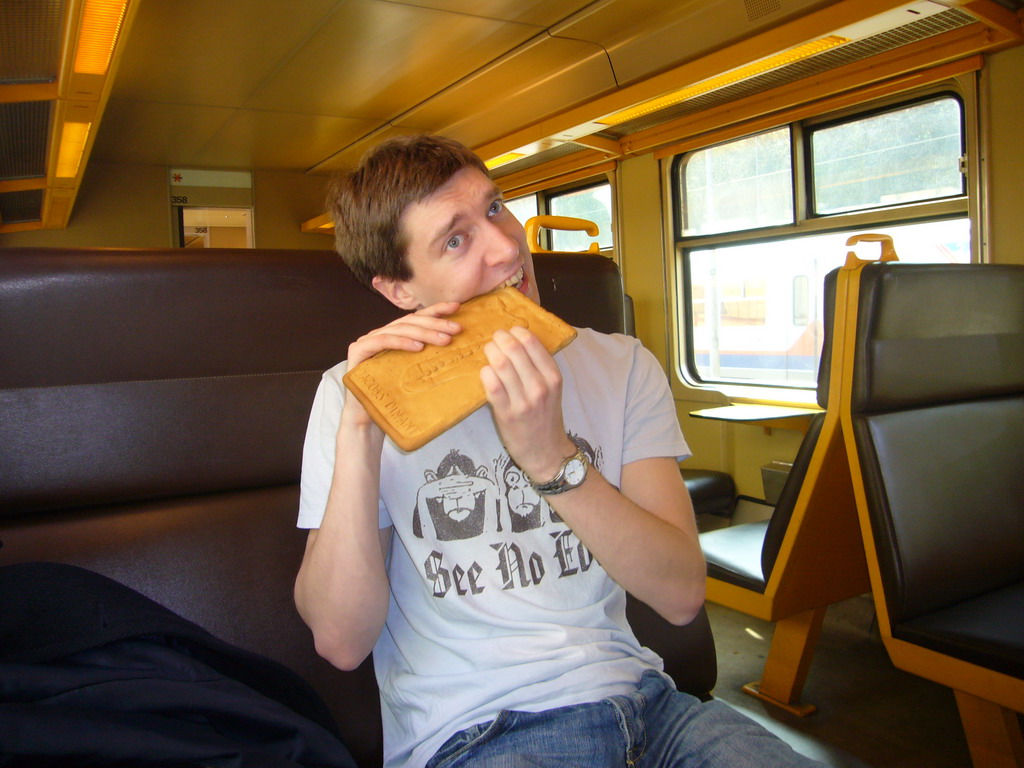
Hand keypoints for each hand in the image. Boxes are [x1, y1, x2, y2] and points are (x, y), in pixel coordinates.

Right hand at [343, 302, 460, 428]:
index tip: (457, 307)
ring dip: (424, 333)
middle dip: (435, 323)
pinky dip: (402, 342)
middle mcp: (380, 334)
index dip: (436, 310)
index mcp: (394, 336)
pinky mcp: (358, 351)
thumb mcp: (415, 374)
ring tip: (445, 340)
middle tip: (457, 328)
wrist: (366, 418)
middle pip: (410, 322)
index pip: (417, 318)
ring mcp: (367, 341)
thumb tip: (457, 348)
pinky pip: (382, 341)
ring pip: (400, 329)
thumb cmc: (393, 399)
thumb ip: (427, 359)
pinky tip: (418, 347)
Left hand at [480, 326, 574, 480]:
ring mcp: (523, 400)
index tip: (509, 332)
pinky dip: (485, 372)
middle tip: (494, 340)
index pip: (531, 342)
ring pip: (501, 363)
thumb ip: (539, 367)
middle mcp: (540, 386)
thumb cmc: (546, 417)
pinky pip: (492, 384)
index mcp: (553, 376)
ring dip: (490, 352)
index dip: (515, 331)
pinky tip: (485, 372)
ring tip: (488, 352)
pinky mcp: (507, 413)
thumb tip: (517, 341)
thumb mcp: (552, 389)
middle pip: (514, 349)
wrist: (546, 451)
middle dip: (499, 338)